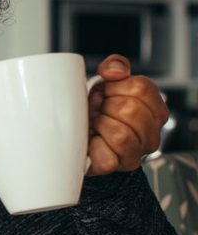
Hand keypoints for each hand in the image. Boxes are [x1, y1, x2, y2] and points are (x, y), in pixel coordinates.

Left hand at [86, 54, 167, 175]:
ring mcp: (135, 153)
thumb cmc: (96, 112)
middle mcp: (151, 134)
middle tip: (98, 112)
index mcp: (155, 110)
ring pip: (120, 134)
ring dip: (100, 126)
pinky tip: (91, 142)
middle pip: (131, 110)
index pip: (142, 88)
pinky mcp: (116, 167)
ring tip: (95, 126)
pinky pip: (105, 156)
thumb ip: (115, 67)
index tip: (106, 94)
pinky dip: (92, 147)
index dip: (116, 87)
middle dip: (106, 107)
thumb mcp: (106, 84)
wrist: (79, 141)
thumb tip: (115, 71)